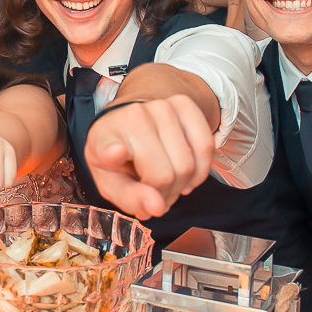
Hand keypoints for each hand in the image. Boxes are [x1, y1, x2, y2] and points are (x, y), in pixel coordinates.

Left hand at [83, 96, 214, 218]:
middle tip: (156, 194)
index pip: (108, 146)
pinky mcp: (184, 103)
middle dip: (164, 196)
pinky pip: (206, 147)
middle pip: (163, 175)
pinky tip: (188, 175)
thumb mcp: (112, 183)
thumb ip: (130, 199)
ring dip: (183, 185)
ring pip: (187, 165)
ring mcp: (160, 107)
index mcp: (104, 139)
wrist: (131, 122)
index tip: (114, 153)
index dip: (112, 152)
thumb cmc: (120, 157)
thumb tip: (157, 207)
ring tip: (168, 183)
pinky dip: (201, 170)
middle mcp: (132, 117)